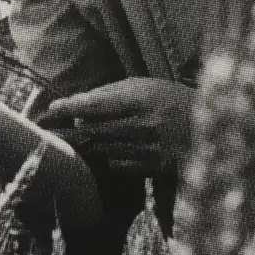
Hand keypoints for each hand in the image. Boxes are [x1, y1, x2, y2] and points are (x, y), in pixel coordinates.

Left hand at [36, 77, 195, 172]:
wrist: (209, 127)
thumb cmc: (170, 99)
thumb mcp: (144, 85)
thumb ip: (110, 94)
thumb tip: (77, 105)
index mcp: (142, 99)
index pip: (96, 105)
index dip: (69, 108)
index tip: (50, 109)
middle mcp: (145, 125)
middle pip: (94, 131)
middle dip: (67, 130)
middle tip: (45, 128)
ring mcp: (150, 149)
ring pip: (102, 149)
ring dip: (84, 144)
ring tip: (67, 139)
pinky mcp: (154, 168)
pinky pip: (117, 165)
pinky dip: (105, 157)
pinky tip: (103, 151)